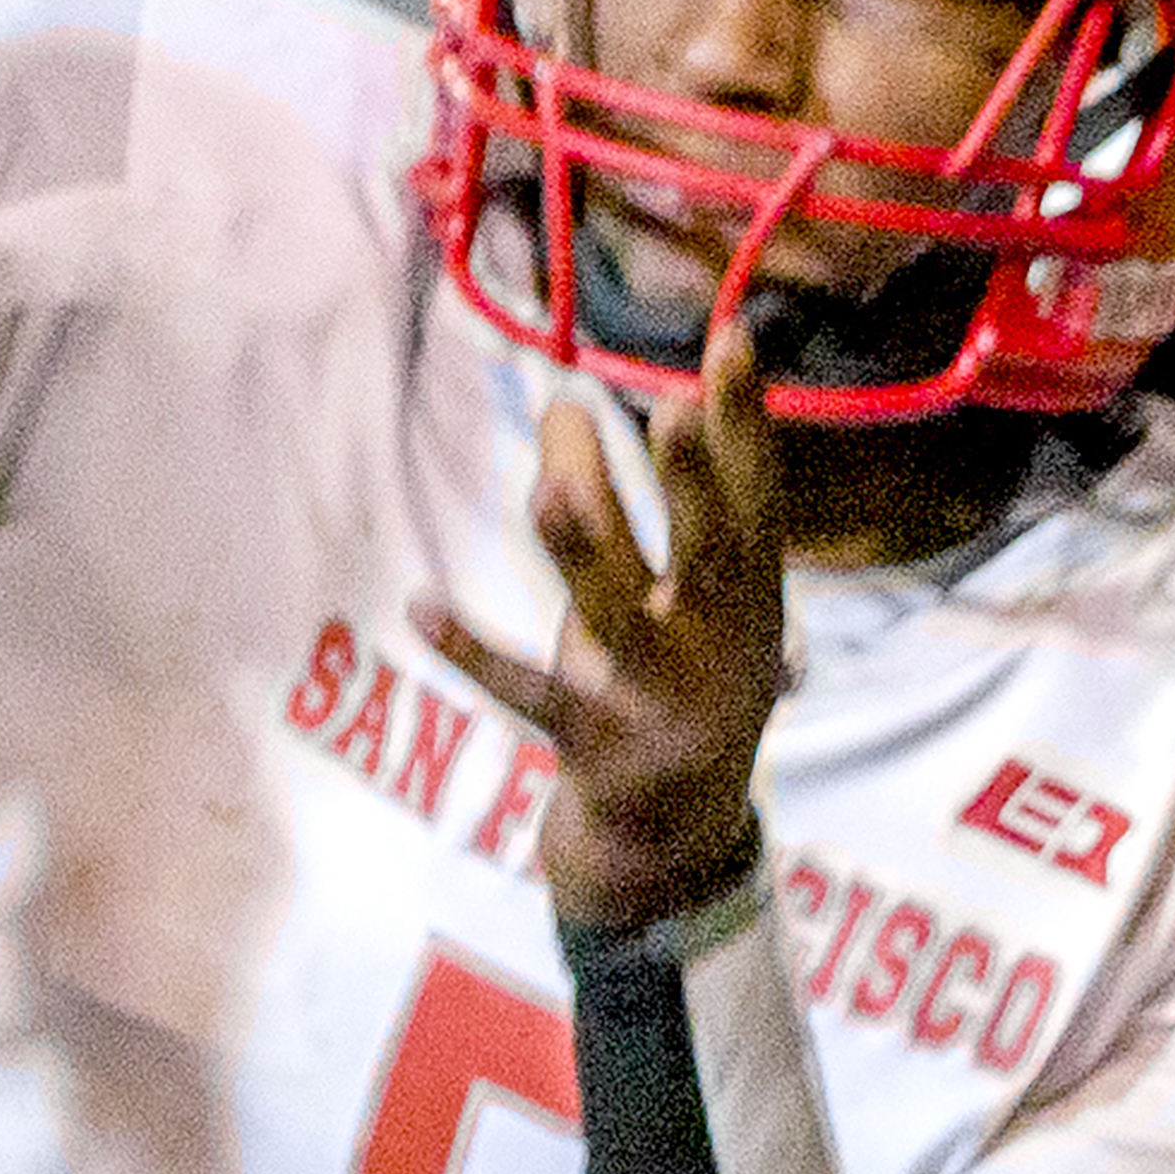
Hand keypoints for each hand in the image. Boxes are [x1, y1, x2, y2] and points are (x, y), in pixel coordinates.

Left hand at [420, 291, 783, 935]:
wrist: (677, 840)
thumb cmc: (672, 680)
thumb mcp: (678, 598)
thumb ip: (623, 501)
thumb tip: (557, 401)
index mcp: (751, 595)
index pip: (756, 492)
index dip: (746, 416)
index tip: (731, 333)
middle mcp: (717, 641)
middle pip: (708, 552)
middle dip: (693, 484)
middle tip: (672, 409)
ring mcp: (660, 698)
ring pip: (615, 613)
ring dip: (582, 553)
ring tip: (547, 491)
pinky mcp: (596, 745)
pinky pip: (526, 692)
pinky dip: (472, 652)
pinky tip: (418, 606)